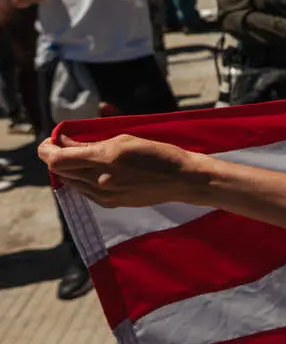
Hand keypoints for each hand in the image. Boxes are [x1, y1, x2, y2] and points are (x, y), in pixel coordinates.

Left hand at [39, 134, 197, 208]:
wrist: (182, 179)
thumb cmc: (158, 153)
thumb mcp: (125, 140)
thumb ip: (92, 143)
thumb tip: (64, 141)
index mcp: (105, 158)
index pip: (58, 159)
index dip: (46, 150)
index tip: (49, 142)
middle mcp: (101, 180)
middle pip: (60, 171)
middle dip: (56, 157)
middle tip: (62, 146)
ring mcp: (105, 195)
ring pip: (71, 182)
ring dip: (69, 169)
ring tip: (80, 158)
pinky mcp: (110, 204)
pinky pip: (84, 192)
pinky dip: (81, 180)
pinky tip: (94, 172)